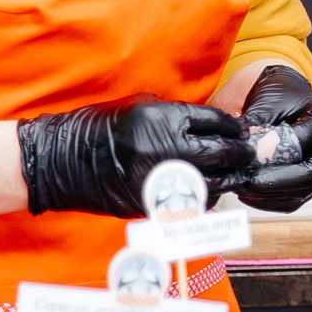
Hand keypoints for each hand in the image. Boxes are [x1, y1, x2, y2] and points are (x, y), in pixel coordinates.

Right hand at [17, 95, 253, 218]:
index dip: (232, 126)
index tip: (240, 131)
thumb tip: (211, 125)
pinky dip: (204, 199)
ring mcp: (159, 180)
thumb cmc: (101, 127)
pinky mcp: (150, 205)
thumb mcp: (140, 106)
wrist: (63, 160)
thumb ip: (176, 115)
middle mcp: (165, 149)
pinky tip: (210, 193)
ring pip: (211, 183)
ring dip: (228, 179)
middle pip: (221, 153)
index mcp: (163, 119)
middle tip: (248, 154)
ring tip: (235, 175)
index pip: (214, 122)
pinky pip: (190, 205)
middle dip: (239, 153)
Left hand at [231, 65, 311, 213]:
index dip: (278, 160)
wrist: (291, 95)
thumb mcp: (266, 102)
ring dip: (271, 196)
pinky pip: (298, 198)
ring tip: (243, 190)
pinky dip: (273, 201)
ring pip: (305, 191)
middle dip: (277, 183)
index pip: (305, 143)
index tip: (250, 168)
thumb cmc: (279, 94)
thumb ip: (255, 126)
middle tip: (246, 184)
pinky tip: (250, 195)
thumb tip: (234, 153)